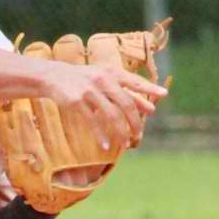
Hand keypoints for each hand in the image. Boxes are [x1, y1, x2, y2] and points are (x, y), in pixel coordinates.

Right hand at [35, 60, 167, 150]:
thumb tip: (151, 106)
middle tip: (139, 134)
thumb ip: (127, 92)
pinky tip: (106, 146)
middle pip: (125, 103)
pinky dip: (101, 135)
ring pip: (111, 114)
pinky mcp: (77, 101)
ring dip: (120, 131)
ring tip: (126, 144)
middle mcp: (103, 79)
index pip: (134, 82)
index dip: (149, 88)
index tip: (164, 95)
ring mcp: (90, 90)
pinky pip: (93, 121)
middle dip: (135, 120)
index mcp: (111, 73)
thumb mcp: (105, 80)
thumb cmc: (83, 79)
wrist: (54, 76)